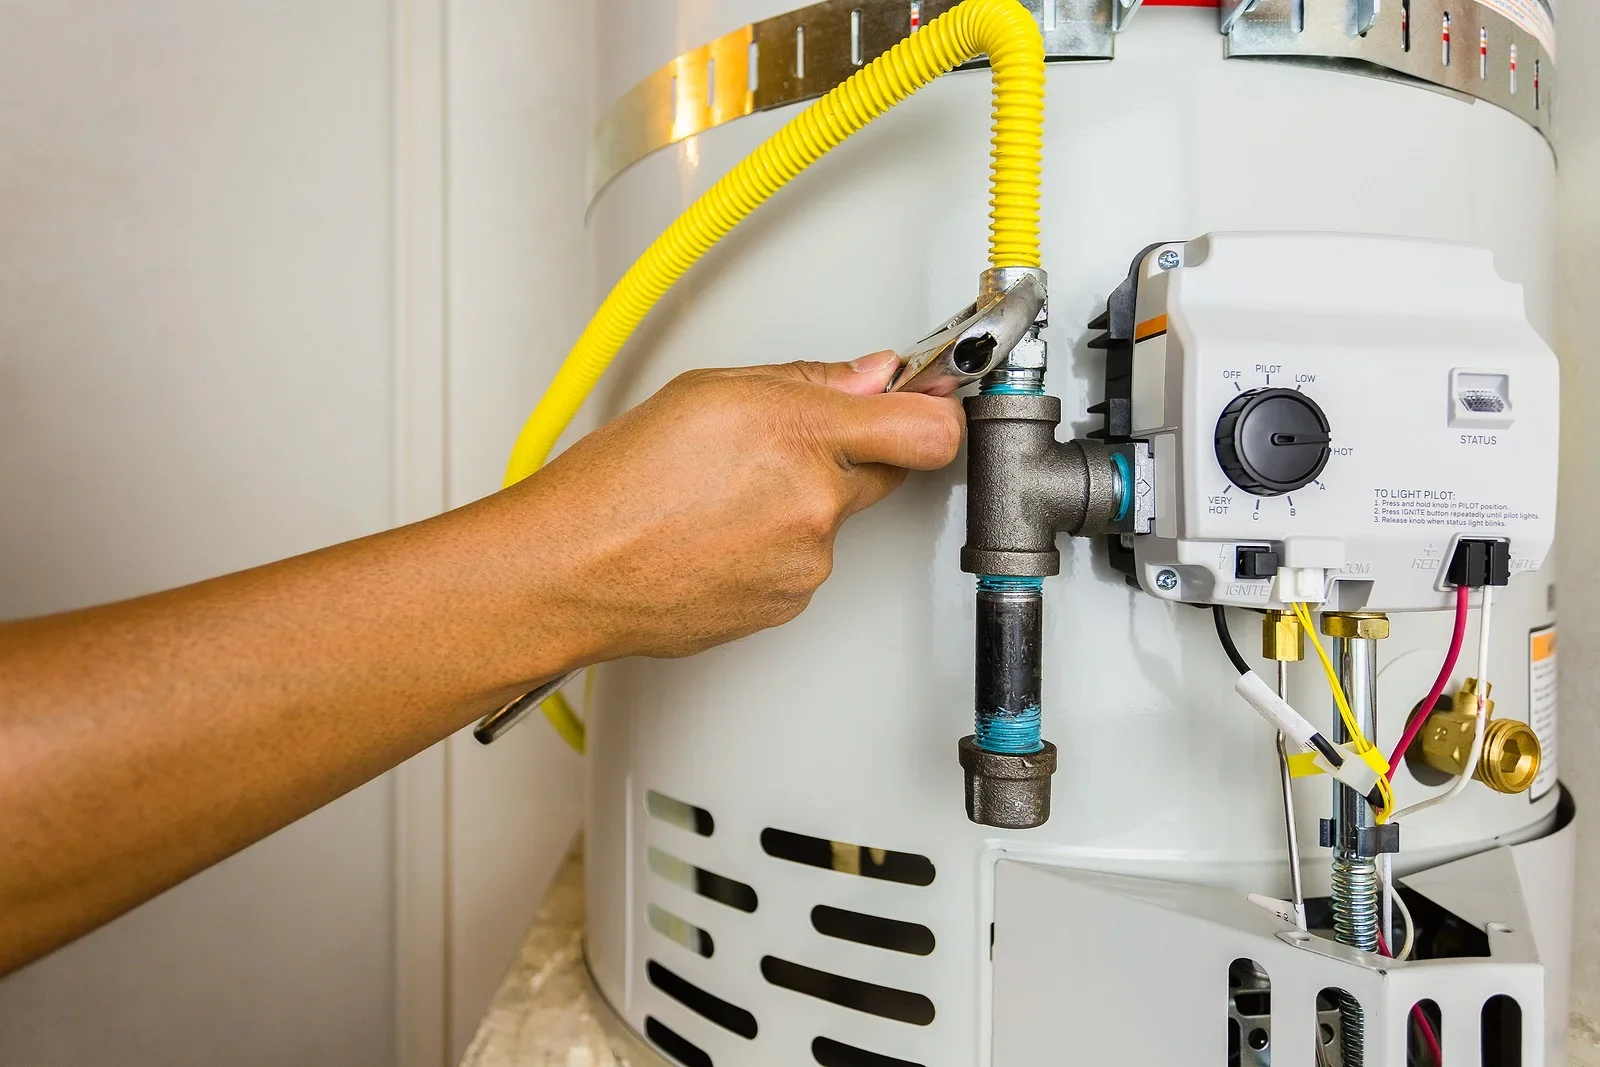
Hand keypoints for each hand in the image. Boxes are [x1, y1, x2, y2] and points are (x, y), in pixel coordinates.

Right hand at [510, 353, 963, 661]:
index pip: (928, 429)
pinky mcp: (788, 604)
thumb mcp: (709, 392)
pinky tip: (720, 532)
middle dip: (851, 451)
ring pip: (834, 518)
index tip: (935, 397)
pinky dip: (775, 545)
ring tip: (725, 496)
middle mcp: (816, 505)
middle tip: (784, 443)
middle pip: (884, 470)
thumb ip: (807, 381)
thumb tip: (868, 375)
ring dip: (801, 502)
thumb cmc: (618, 484)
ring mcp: (806, 563)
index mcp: (801, 435)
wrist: (571, 572)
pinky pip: (804, 562)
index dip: (937, 410)